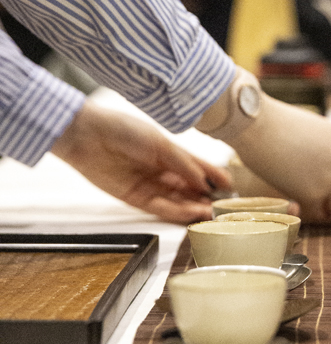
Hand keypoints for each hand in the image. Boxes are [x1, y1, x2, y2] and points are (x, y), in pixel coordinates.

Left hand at [51, 103, 231, 222]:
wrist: (88, 136)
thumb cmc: (123, 130)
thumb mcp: (160, 144)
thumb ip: (183, 163)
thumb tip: (204, 181)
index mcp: (169, 153)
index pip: (197, 168)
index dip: (214, 177)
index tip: (230, 185)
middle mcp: (161, 171)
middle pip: (189, 188)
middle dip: (206, 197)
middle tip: (222, 205)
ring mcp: (148, 185)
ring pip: (177, 200)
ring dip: (193, 207)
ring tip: (210, 212)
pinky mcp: (134, 197)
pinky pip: (159, 207)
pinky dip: (175, 212)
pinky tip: (190, 213)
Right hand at [233, 96, 330, 224]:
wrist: (254, 124)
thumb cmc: (274, 123)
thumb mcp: (312, 129)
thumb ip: (324, 149)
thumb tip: (321, 171)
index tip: (314, 180)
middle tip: (313, 201)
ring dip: (323, 212)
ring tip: (304, 209)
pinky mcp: (314, 194)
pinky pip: (314, 214)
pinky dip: (303, 212)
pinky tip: (290, 204)